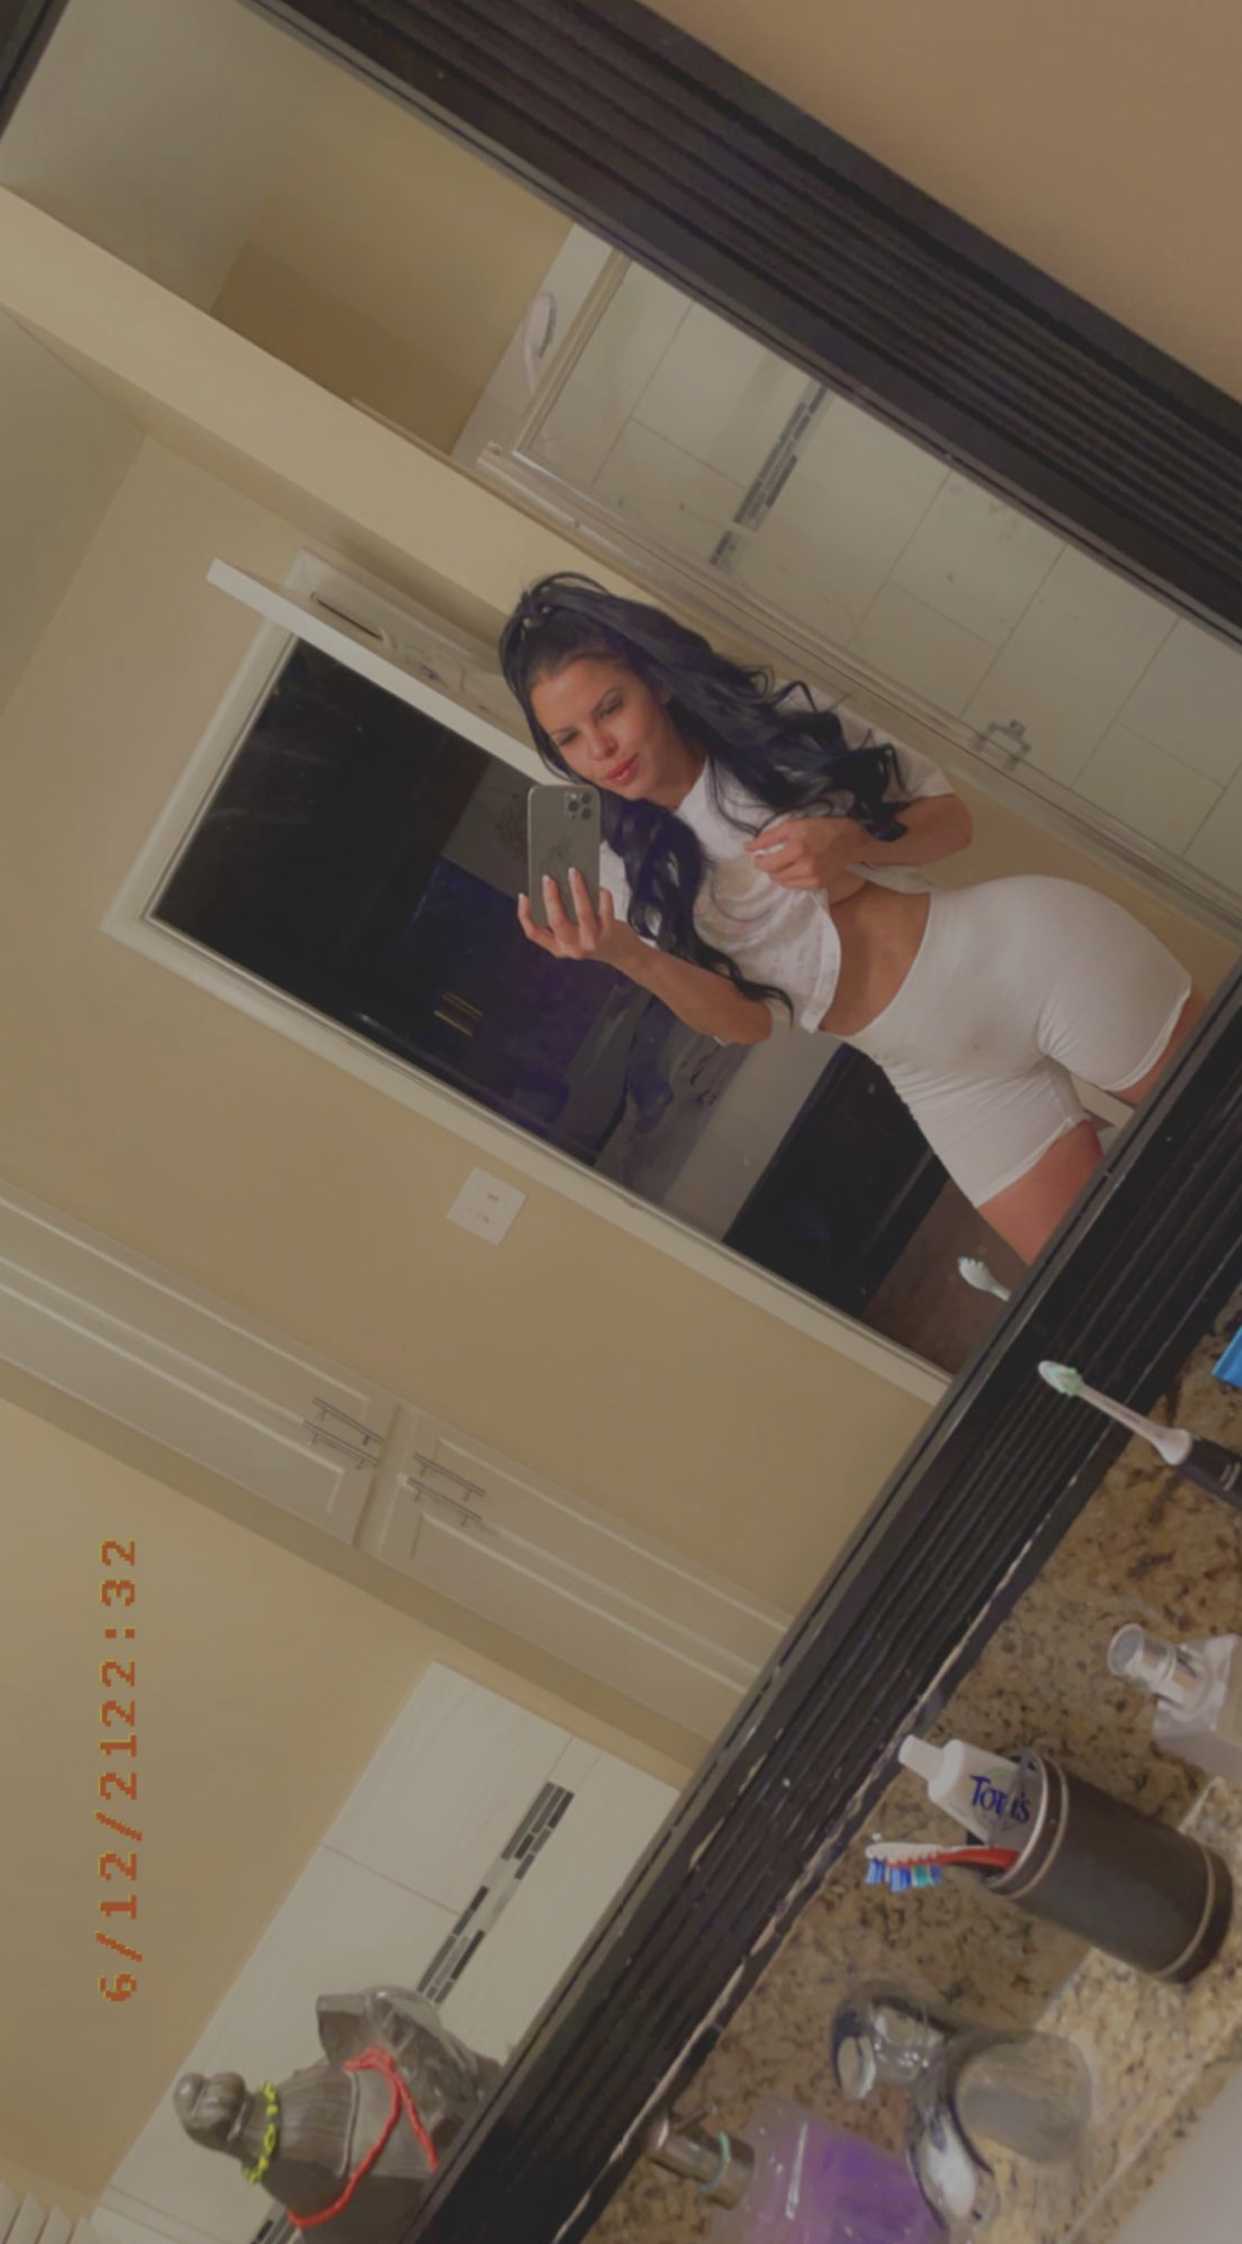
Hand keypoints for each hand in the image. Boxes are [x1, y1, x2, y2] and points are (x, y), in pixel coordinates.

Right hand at [517, 872, 642, 971]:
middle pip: (556, 921)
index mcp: (558, 947)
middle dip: (551, 897)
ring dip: (577, 890)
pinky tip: (599, 887)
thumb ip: (563, 918)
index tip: (524, 895)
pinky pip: (606, 911)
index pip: (534, 933)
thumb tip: (556, 885)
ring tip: (573, 873)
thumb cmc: (593, 937)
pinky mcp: (609, 934)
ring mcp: (591, 942)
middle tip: (548, 878)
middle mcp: (572, 948)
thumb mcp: (572, 935)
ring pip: (582, 913)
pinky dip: (603, 897)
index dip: (525, 914)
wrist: (621, 953)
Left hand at [745, 815, 864, 895]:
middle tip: (774, 858)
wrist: (849, 841)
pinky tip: (796, 868)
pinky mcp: (818, 885)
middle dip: (769, 868)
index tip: (759, 856)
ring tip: (786, 863)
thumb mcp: (793, 826)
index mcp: (797, 848)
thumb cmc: (820, 829)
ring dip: (779, 874)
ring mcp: (812, 878)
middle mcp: (804, 866)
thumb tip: (747, 848)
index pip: (768, 864)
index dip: (759, 861)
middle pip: (774, 875)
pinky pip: (795, 886)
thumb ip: (768, 837)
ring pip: (783, 883)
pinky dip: (791, 879)